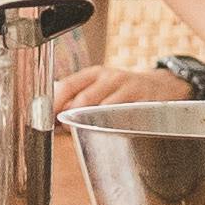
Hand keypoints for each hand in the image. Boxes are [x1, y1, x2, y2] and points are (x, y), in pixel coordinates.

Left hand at [54, 63, 188, 118]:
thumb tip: (50, 115)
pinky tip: (111, 130)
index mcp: (94, 74)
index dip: (53, 102)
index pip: (67, 85)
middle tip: (66, 129)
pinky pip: (123, 117)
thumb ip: (76, 98)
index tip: (44, 118)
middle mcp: (110, 77)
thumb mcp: (99, 87)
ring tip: (87, 131)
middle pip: (83, 99)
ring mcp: (128, 88)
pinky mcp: (143, 101)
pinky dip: (113, 126)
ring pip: (103, 110)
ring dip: (91, 124)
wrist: (160, 87)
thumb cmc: (122, 91)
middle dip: (71, 118)